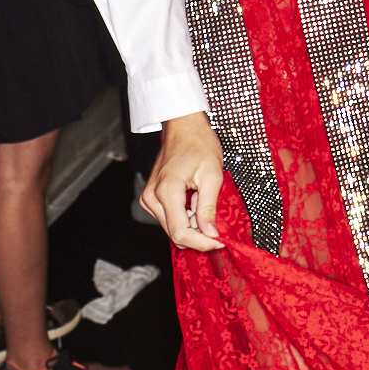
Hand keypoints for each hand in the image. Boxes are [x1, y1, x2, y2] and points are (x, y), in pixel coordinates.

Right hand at [141, 111, 224, 250]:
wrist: (184, 126)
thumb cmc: (199, 143)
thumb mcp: (212, 175)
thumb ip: (209, 208)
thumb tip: (210, 234)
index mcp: (167, 191)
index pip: (181, 233)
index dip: (202, 243)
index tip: (219, 241)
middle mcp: (152, 197)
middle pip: (175, 234)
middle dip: (198, 233)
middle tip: (216, 220)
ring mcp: (149, 197)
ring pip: (172, 228)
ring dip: (192, 223)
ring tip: (203, 200)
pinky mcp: (151, 196)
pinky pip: (169, 217)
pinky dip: (185, 216)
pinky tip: (194, 200)